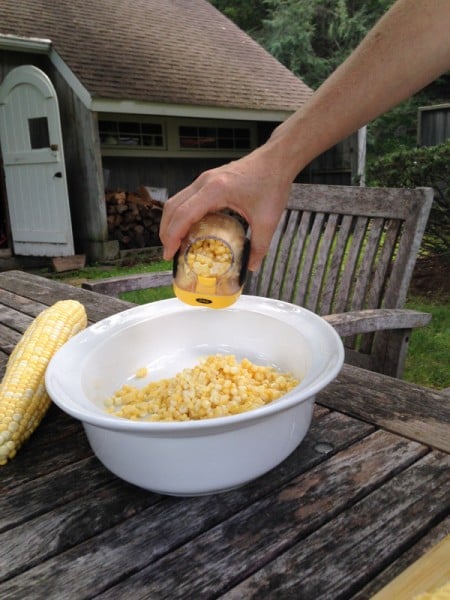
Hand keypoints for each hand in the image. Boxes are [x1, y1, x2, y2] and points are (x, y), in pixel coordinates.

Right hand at [159, 145, 294, 270]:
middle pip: (173, 207)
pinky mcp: (208, 180)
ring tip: (174, 242)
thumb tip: (252, 267)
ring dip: (171, 222)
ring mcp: (204, 179)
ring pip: (176, 200)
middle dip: (166, 232)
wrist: (277, 159)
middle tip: (169, 253)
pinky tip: (188, 228)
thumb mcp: (267, 220)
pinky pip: (186, 197)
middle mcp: (205, 182)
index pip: (183, 215)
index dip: (172, 236)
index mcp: (216, 190)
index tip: (169, 254)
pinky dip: (181, 214)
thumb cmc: (272, 183)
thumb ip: (259, 246)